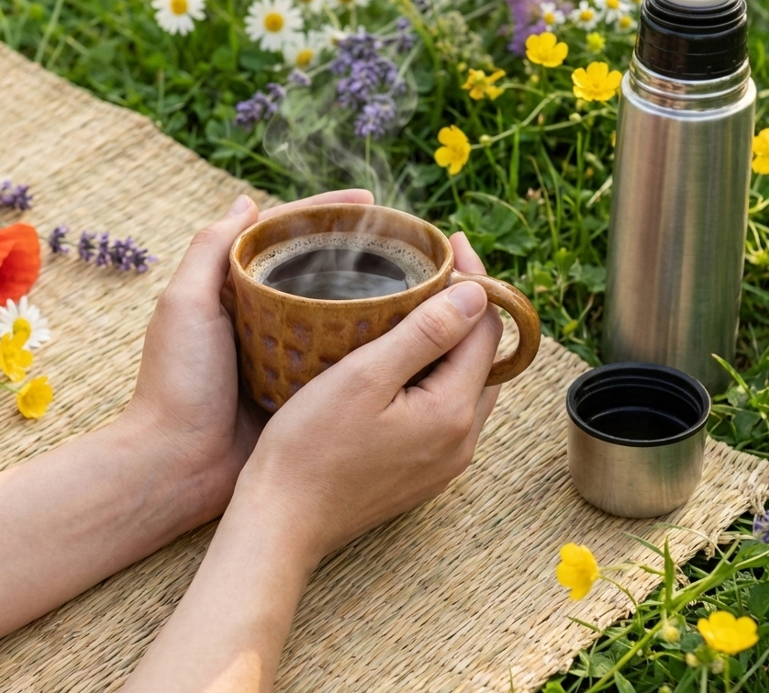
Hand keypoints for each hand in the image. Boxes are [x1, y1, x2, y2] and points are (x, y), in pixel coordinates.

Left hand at [120, 188, 373, 527]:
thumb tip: (246, 202)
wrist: (178, 464)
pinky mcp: (302, 385)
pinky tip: (401, 331)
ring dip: (369, 293)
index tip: (369, 201)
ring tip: (412, 277)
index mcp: (236, 288)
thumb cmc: (177, 382)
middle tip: (401, 239)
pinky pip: (340, 354)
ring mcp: (287, 351)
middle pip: (317, 269)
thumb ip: (209, 252)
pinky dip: (368, 340)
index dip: (326, 213)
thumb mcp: (185, 306)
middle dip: (357, 250)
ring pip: (334, 310)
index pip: (286, 236)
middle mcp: (265, 315)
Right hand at [234, 231, 502, 563]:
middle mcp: (461, 440)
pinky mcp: (423, 470)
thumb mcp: (365, 377)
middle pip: (484, 356)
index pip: (487, 328)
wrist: (282, 522)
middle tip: (436, 269)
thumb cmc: (310, 447)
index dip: (474, 280)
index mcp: (453, 411)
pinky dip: (436, 373)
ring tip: (419, 303)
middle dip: (468, 308)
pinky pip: (446, 408)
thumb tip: (477, 293)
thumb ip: (425, 333)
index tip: (449, 246)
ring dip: (452, 341)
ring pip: (466, 382)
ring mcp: (444, 459)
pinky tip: (404, 356)